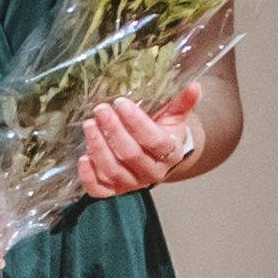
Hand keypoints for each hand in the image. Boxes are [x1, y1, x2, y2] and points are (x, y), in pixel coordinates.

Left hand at [72, 92, 199, 200]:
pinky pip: (99, 190)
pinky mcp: (114, 190)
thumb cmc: (164, 134)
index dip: (136, 122)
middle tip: (101, 110)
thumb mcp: (175, 118)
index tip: (121, 103)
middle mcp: (151, 172)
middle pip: (130, 154)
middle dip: (113, 130)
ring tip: (89, 125)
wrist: (159, 158)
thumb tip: (194, 86)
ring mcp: (132, 183)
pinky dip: (88, 176)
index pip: (153, 140)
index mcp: (169, 154)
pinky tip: (83, 158)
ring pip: (112, 170)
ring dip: (98, 147)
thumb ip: (183, 103)